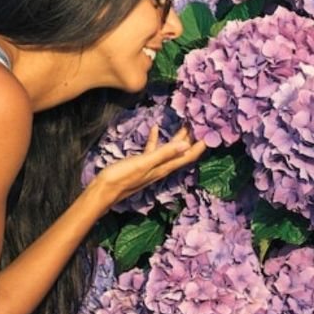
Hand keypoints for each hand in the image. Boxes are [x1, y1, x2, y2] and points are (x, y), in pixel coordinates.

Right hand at [91, 126, 205, 211]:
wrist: (102, 191)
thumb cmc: (121, 178)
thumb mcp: (144, 163)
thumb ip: (164, 154)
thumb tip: (187, 145)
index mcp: (165, 167)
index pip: (189, 155)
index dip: (201, 144)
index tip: (211, 130)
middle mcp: (162, 167)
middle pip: (183, 151)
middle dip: (193, 138)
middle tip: (201, 122)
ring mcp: (152, 166)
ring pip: (170, 149)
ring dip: (178, 137)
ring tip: (185, 123)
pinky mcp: (141, 163)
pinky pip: (153, 149)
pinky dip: (156, 138)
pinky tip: (155, 128)